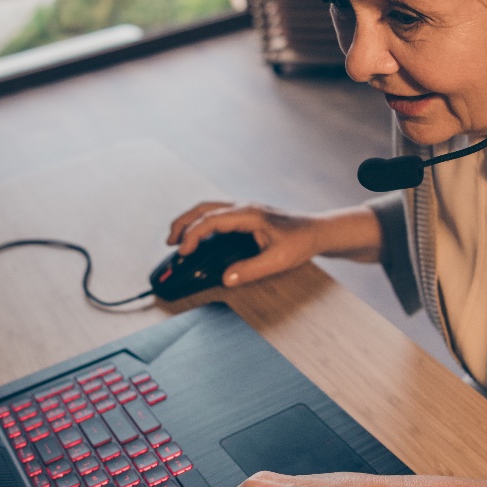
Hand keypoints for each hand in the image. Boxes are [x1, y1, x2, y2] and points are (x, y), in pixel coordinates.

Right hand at [164, 202, 331, 286]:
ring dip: (190, 221)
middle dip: (183, 223)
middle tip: (170, 242)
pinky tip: (199, 237)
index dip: (193, 235)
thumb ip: (251, 269)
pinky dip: (201, 223)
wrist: (317, 231)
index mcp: (248, 214)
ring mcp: (244, 208)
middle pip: (203, 208)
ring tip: (177, 240)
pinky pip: (217, 214)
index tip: (183, 251)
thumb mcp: (278, 260)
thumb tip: (226, 278)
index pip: (211, 220)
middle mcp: (243, 207)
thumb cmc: (301, 242)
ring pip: (208, 209)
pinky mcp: (246, 215)